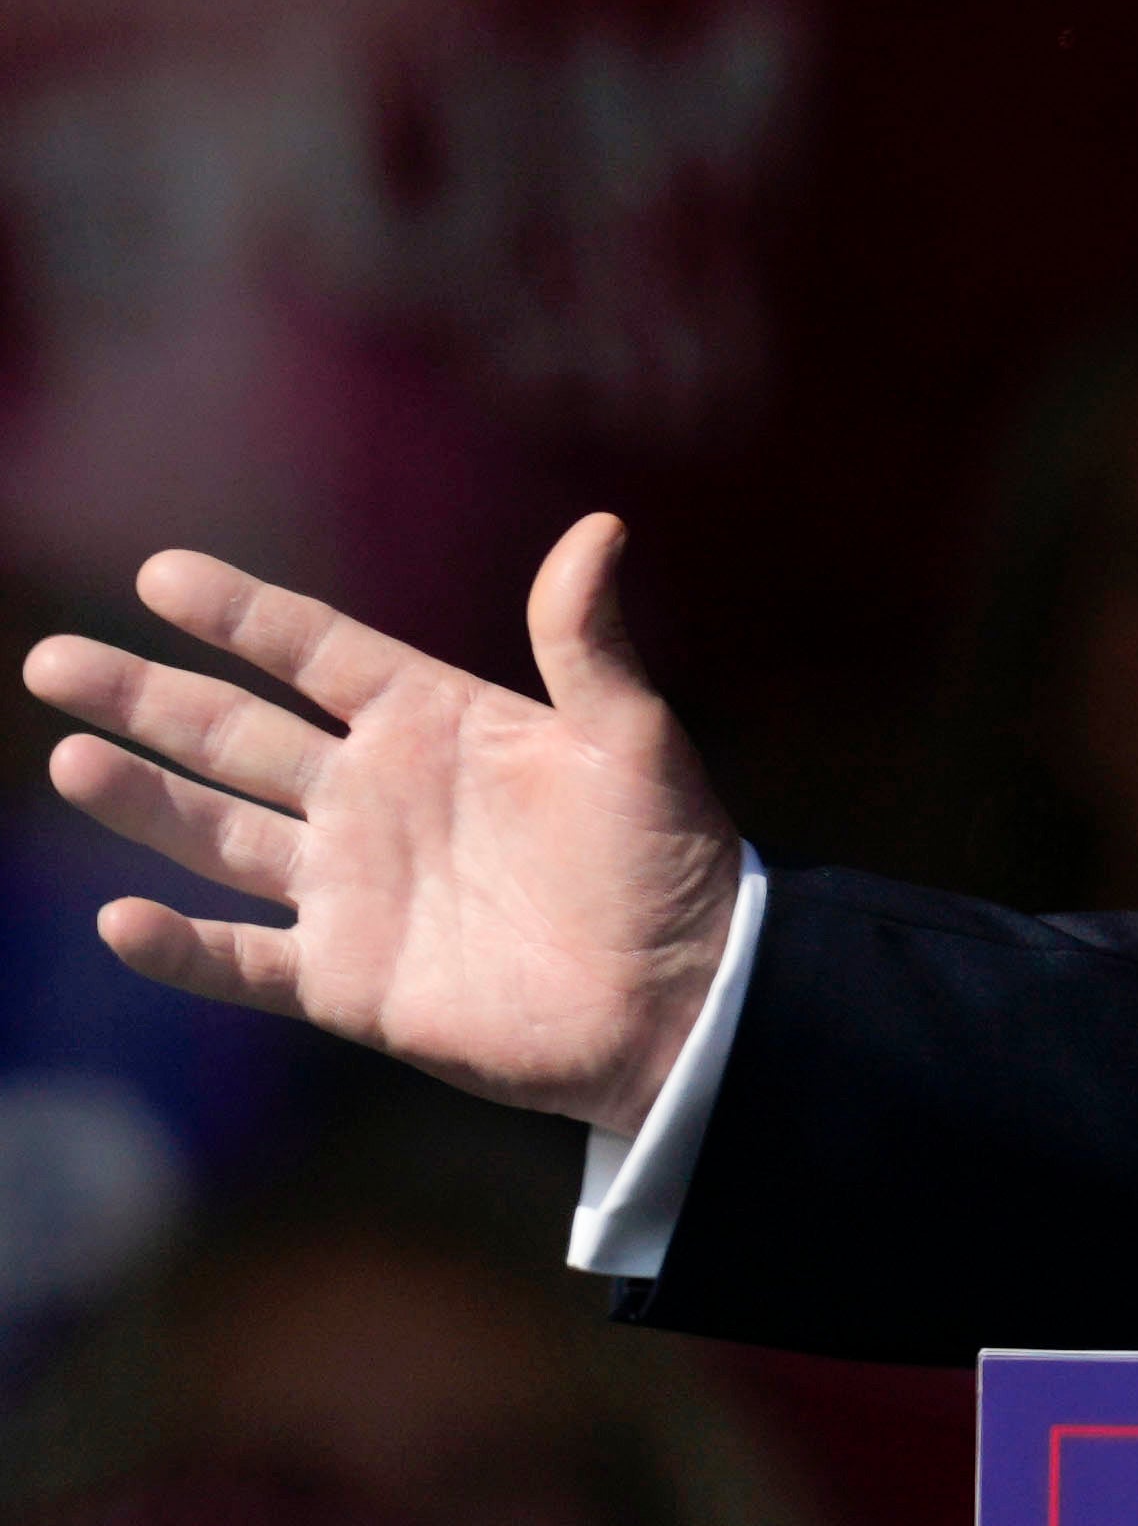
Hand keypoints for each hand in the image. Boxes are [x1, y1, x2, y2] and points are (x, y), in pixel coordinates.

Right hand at [20, 515, 745, 1133]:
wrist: (686, 998)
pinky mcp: (346, 980)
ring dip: (143, 801)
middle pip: (234, 733)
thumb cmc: (668, 858)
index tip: (159, 574)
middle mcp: (373, 796)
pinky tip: (120, 920)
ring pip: (217, 833)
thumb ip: (589, 643)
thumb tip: (601, 527)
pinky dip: (181, 947)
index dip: (240, 614)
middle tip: (52, 659)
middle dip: (145, 697)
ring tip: (71, 761)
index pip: (315, 651)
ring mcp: (351, 888)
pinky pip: (242, 959)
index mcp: (434, 722)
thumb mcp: (632, 739)